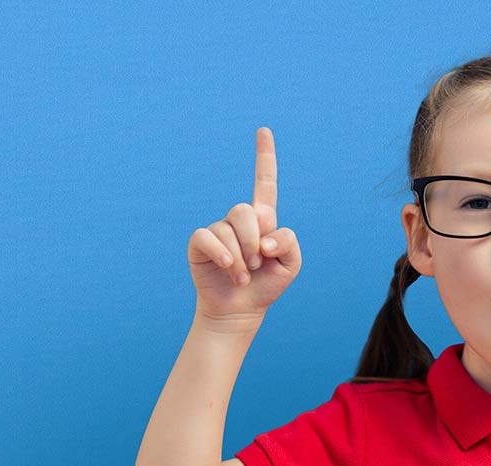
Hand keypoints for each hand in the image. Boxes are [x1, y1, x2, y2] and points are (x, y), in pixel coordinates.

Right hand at [188, 127, 301, 330]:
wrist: (240, 310)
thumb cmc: (266, 285)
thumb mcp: (291, 264)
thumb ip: (289, 242)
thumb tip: (264, 237)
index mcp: (263, 220)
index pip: (264, 182)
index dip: (264, 156)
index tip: (264, 130)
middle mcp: (238, 219)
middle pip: (247, 210)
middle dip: (255, 240)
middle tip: (257, 263)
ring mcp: (217, 229)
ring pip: (230, 228)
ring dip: (241, 256)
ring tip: (243, 274)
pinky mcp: (199, 242)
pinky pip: (209, 237)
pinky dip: (222, 253)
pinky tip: (227, 268)